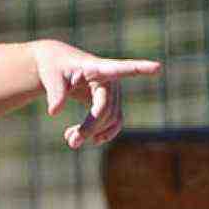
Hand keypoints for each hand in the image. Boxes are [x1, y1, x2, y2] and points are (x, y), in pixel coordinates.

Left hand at [32, 41, 160, 148]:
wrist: (57, 67)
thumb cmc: (54, 67)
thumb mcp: (50, 76)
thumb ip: (55, 92)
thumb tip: (54, 112)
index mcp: (98, 68)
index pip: (121, 69)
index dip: (140, 69)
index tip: (158, 67)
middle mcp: (111, 80)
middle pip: (106, 109)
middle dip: (90, 127)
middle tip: (71, 142)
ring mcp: (113, 93)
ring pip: (110, 120)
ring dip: (92, 134)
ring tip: (69, 140)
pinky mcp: (110, 104)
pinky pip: (113, 124)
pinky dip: (100, 135)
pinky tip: (84, 140)